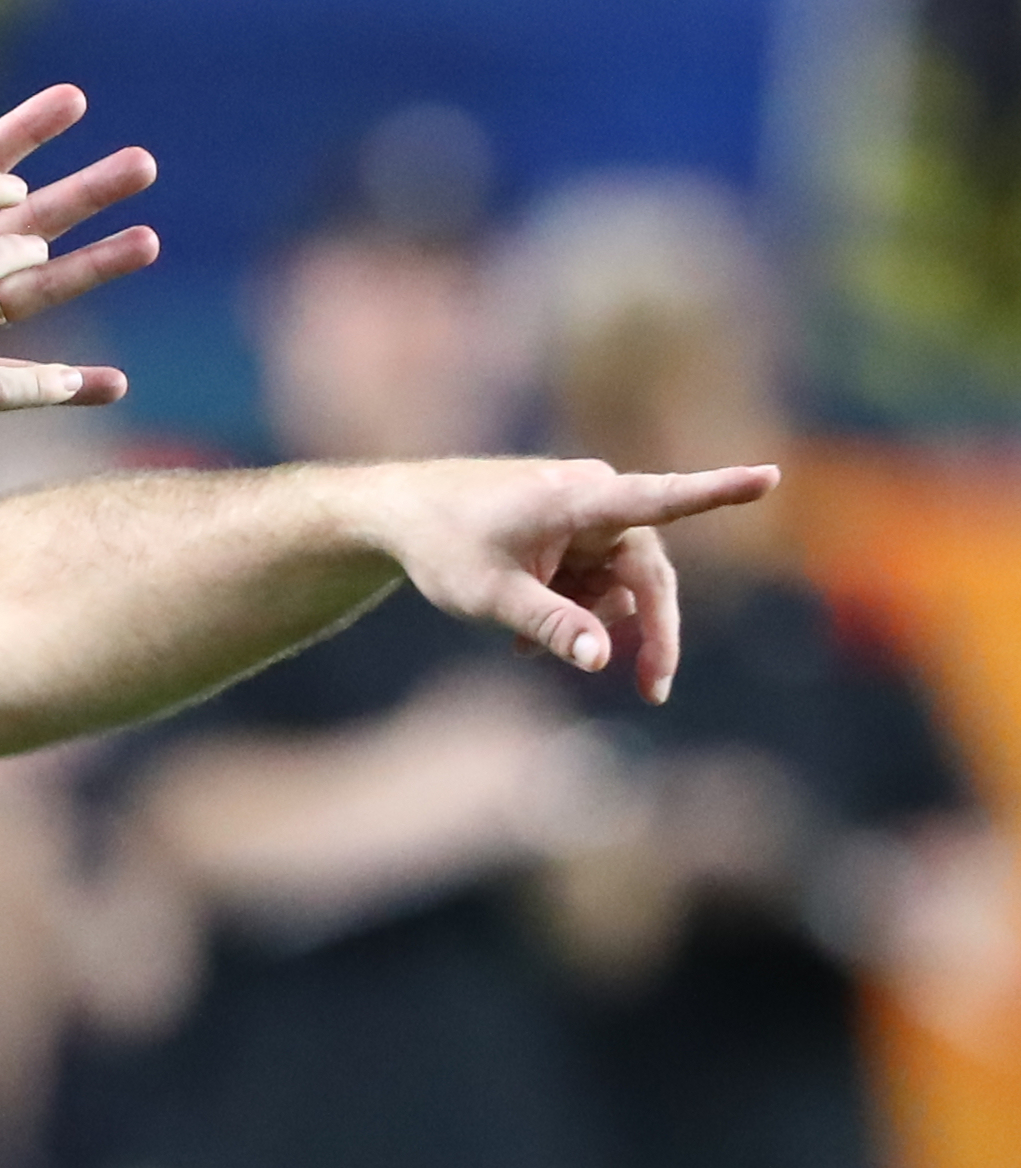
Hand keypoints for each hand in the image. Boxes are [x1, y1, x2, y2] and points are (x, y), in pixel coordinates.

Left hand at [0, 52, 160, 373]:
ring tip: (149, 241)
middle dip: (85, 189)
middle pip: (29, 216)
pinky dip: (63, 386)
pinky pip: (13, 382)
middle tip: (143, 163)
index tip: (74, 97)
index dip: (26, 130)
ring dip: (95, 266)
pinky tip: (110, 386)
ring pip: (40, 287)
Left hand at [357, 457, 781, 700]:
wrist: (398, 518)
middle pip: (648, 572)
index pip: (659, 498)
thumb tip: (604, 660)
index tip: (769, 476)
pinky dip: (572, 609)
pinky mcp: (574, 529)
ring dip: (589, 621)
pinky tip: (526, 637)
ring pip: (620, 582)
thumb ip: (550, 626)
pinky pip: (595, 579)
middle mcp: (594, 499)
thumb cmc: (441, 547)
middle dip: (649, 631)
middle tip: (652, 691)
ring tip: (527, 647)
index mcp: (579, 500)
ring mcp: (586, 514)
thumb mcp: (491, 596)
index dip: (716, 490)